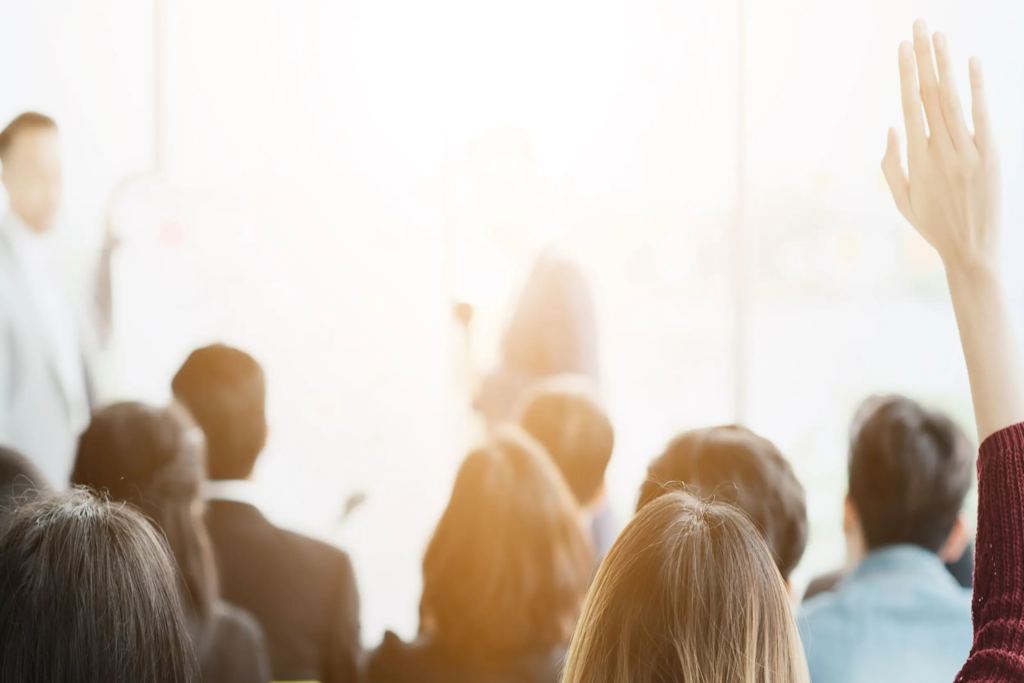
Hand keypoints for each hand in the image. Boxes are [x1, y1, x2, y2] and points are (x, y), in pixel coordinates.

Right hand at [882, 20, 1000, 274]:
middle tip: (918, 26)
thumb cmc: (934, 227)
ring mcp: (966, 151)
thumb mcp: (902, 201)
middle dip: (923, 58)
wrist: (971, 253)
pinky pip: (981, 115)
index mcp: (916, 159)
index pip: (909, 105)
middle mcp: (939, 150)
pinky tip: (971, 63)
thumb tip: (892, 127)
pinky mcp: (990, 156)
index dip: (906, 74)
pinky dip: (976, 88)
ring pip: (951, 99)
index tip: (902, 48)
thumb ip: (892, 164)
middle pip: (929, 94)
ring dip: (945, 64)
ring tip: (938, 35)